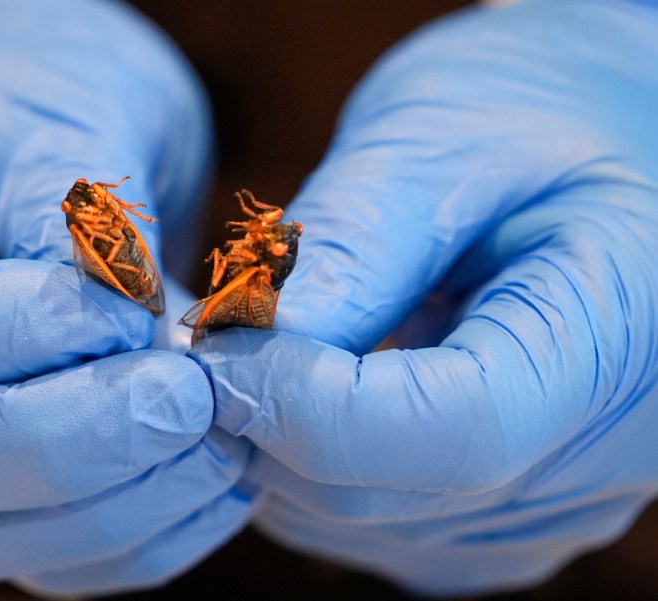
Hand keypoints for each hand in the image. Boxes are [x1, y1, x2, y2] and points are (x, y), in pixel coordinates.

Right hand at [0, 0, 250, 593]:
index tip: (127, 313)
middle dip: (66, 441)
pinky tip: (212, 481)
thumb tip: (126, 339)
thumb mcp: (58, 111)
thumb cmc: (32, 92)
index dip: (5, 327)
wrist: (29, 129)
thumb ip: (82, 221)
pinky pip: (32, 551)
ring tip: (221, 442)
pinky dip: (131, 535)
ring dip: (110, 505)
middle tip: (189, 401)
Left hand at [190, 1, 657, 594]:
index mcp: (620, 341)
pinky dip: (299, 460)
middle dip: (267, 418)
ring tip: (266, 343)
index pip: (455, 430)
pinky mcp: (482, 520)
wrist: (594, 162)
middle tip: (212, 334)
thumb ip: (357, 241)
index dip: (310, 400)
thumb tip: (246, 338)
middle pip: (384, 490)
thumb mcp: (451, 140)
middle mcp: (594, 459)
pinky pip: (356, 521)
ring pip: (350, 519)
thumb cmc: (534, 122)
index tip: (216, 344)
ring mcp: (537, 506)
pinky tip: (309, 379)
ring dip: (273, 440)